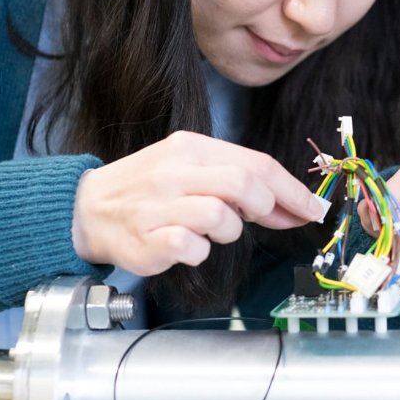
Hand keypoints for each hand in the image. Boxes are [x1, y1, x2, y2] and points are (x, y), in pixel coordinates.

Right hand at [71, 131, 327, 275]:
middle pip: (244, 184)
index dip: (292, 190)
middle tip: (260, 218)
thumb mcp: (191, 170)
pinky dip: (200, 252)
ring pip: (221, 217)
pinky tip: (186, 247)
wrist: (86, 209)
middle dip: (265, 206)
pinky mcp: (147, 239)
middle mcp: (174, 171)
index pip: (256, 163)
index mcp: (191, 147)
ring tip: (209, 231)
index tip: (313, 209)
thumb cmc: (148, 191)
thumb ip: (238, 183)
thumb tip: (292, 207)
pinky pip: (192, 247)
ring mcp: (159, 205)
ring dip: (228, 231)